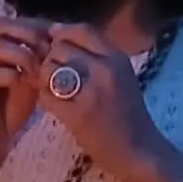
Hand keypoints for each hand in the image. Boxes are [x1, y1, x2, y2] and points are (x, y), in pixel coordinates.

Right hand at [0, 18, 51, 163]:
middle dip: (27, 34)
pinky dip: (14, 76)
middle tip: (47, 50)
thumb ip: (39, 59)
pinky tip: (28, 85)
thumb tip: (59, 42)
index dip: (33, 26)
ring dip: (23, 55)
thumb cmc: (10, 108)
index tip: (55, 39)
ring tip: (39, 70)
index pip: (10, 21)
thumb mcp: (31, 78)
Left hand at [37, 24, 167, 179]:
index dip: (61, 33)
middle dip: (50, 59)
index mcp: (117, 58)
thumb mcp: (120, 77)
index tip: (52, 41)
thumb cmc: (127, 114)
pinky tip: (53, 105)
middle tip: (52, 74)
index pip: (82, 30)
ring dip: (43, 79)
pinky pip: (45, 96)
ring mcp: (91, 92)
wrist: (139, 150)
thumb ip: (97, 58)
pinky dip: (44, 99)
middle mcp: (105, 70)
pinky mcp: (77, 115)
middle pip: (60, 48)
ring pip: (49, 69)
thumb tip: (61, 37)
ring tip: (52, 90)